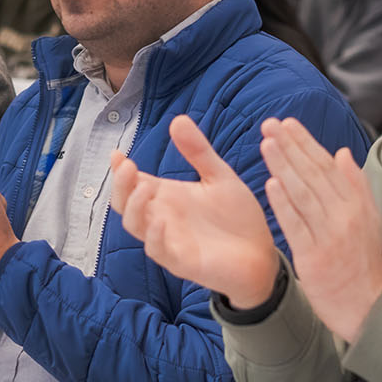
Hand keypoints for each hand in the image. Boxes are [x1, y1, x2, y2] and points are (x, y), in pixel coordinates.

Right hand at [109, 114, 278, 308]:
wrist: (263, 254)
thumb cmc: (238, 218)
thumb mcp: (219, 177)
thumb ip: (198, 151)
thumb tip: (178, 119)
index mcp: (168, 197)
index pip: (133, 182)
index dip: (121, 170)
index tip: (118, 153)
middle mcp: (162, 218)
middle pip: (125, 203)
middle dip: (121, 185)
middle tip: (128, 167)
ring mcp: (170, 240)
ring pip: (136, 227)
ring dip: (135, 208)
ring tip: (144, 188)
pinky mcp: (182, 262)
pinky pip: (159, 251)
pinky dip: (155, 237)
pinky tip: (161, 221)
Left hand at [259, 117, 381, 344]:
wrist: (367, 307)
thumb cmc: (363, 263)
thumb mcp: (370, 221)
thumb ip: (356, 186)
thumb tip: (342, 153)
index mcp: (356, 205)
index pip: (328, 166)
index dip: (306, 143)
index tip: (288, 123)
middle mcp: (345, 216)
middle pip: (314, 174)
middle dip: (290, 147)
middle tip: (269, 124)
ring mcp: (330, 237)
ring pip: (304, 194)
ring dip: (284, 167)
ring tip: (266, 144)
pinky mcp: (315, 257)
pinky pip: (297, 226)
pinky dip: (284, 204)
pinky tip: (270, 184)